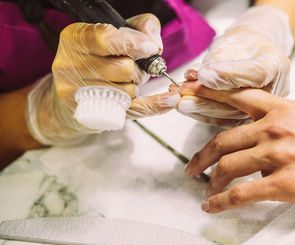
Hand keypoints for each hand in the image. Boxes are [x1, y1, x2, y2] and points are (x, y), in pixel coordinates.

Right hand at [27, 14, 179, 144]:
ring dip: (137, 85)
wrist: (75, 91)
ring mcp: (81, 94)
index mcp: (75, 39)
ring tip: (127, 80)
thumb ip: (140, 27)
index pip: (106, 40)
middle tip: (135, 66)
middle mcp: (71, 66)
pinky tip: (170, 100)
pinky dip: (156, 105)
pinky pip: (133, 110)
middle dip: (139, 68)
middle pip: (124, 68)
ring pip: (129, 90)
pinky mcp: (94, 113)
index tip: (149, 48)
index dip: (133, 43)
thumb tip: (155, 45)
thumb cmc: (98, 56)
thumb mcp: (115, 31)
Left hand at [177, 6, 292, 127]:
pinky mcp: (246, 119)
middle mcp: (273, 92)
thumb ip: (219, 58)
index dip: (227, 75)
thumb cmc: (242, 45)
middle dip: (206, 97)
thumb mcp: (232, 41)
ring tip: (178, 100)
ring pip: (229, 114)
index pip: (253, 73)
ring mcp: (261, 110)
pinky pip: (223, 121)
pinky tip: (185, 107)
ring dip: (200, 107)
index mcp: (276, 66)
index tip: (203, 74)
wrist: (252, 54)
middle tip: (182, 92)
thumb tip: (199, 75)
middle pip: (240, 100)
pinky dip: (201, 114)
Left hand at [180, 81, 294, 212]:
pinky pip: (240, 193)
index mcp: (282, 109)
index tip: (189, 93)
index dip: (209, 94)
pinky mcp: (280, 183)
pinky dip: (221, 202)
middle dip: (202, 156)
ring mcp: (276, 155)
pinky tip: (212, 207)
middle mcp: (274, 128)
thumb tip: (257, 134)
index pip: (237, 96)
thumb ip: (279, 121)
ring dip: (212, 182)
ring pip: (227, 166)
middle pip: (223, 140)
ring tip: (206, 191)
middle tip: (192, 166)